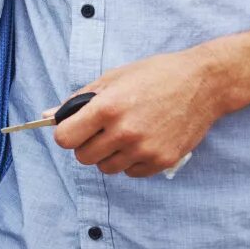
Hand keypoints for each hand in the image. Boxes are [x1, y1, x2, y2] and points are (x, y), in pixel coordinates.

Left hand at [53, 47, 231, 177]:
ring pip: (106, 168)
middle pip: (83, 157)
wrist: (203, 83)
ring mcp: (144, 149)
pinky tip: (141, 142)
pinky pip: (131, 172)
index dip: (66, 134)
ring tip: (123, 134)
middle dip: (86, 145)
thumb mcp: (112, 78)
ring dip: (108, 155)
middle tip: (100, 131)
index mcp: (107, 107)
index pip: (65, 138)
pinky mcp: (162, 160)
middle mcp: (125, 131)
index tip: (74, 129)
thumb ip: (78, 100)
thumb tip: (47, 116)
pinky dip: (130, 162)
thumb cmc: (155, 75)